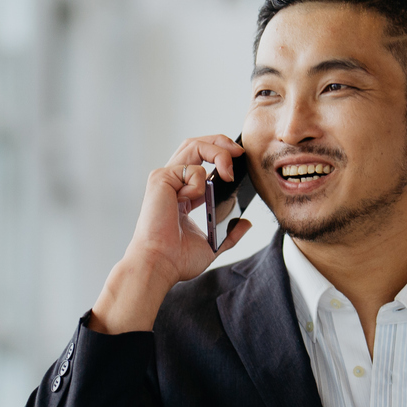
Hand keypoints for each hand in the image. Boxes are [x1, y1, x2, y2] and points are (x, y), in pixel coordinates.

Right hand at [89, 135, 252, 333]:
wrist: (161, 264)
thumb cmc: (177, 258)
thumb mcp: (212, 244)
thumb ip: (230, 233)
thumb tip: (245, 223)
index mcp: (182, 194)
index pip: (200, 160)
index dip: (220, 154)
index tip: (240, 161)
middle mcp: (172, 182)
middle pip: (196, 144)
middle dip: (220, 142)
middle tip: (240, 152)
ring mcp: (165, 179)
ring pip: (194, 146)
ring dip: (218, 153)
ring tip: (229, 171)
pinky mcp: (161, 179)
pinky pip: (192, 169)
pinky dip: (201, 183)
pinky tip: (192, 200)